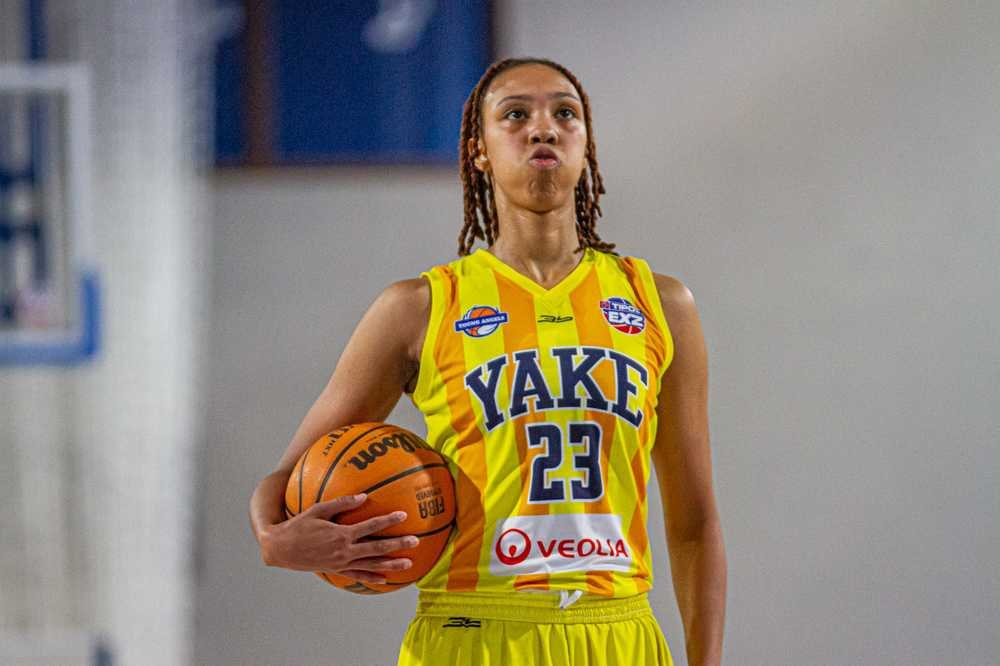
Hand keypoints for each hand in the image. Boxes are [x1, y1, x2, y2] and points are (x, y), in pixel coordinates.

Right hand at [259, 493, 419, 584]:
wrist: (280, 548)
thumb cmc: (298, 525)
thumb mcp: (317, 510)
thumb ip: (341, 503)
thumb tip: (363, 496)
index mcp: (341, 534)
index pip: (370, 526)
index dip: (387, 520)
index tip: (403, 515)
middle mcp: (344, 551)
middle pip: (376, 548)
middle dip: (397, 544)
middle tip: (415, 541)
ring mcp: (341, 563)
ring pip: (371, 564)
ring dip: (391, 564)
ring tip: (408, 564)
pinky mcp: (336, 570)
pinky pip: (357, 575)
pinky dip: (372, 577)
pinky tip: (385, 579)